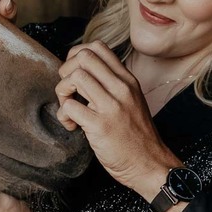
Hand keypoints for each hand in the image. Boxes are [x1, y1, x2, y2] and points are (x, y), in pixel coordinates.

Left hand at [55, 41, 179, 198]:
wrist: (149, 165)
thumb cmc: (136, 136)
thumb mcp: (131, 100)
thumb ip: (111, 84)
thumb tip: (81, 72)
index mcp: (127, 80)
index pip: (98, 47)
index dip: (77, 56)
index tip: (74, 75)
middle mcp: (121, 88)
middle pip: (83, 57)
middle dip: (65, 71)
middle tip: (68, 91)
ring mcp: (111, 106)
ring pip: (74, 78)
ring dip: (62, 93)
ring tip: (68, 108)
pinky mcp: (100, 126)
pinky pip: (69, 107)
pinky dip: (63, 115)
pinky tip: (72, 126)